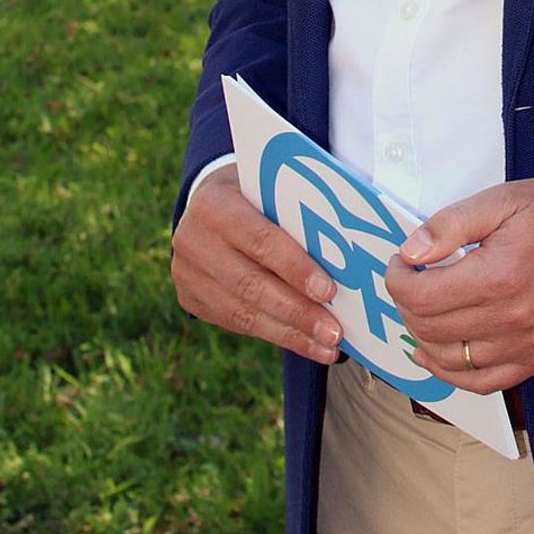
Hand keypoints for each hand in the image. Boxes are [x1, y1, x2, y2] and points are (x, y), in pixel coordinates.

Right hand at [171, 164, 341, 364]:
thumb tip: (347, 254)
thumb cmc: (256, 192)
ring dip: (291, 333)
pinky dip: (276, 334)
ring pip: (244, 313)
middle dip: (297, 312)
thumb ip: (296, 215)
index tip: (329, 291)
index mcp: (215, 205)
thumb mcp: (271, 188)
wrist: (207, 202)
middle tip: (334, 331)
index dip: (295, 268)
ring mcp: (187, 274)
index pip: (260, 240)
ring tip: (327, 346)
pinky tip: (306, 343)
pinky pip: (237, 324)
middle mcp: (193, 241)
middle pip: (251, 285)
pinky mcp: (190, 300)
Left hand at [384, 175, 533, 393]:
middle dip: (406, 304)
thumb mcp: (502, 199)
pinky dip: (451, 373)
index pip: (421, 296)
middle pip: (430, 329)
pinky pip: (483, 382)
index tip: (400, 263)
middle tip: (410, 280)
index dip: (397, 279)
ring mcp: (526, 345)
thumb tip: (411, 252)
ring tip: (421, 311)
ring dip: (423, 337)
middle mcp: (510, 319)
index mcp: (497, 276)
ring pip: (450, 361)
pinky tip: (436, 353)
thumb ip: (451, 224)